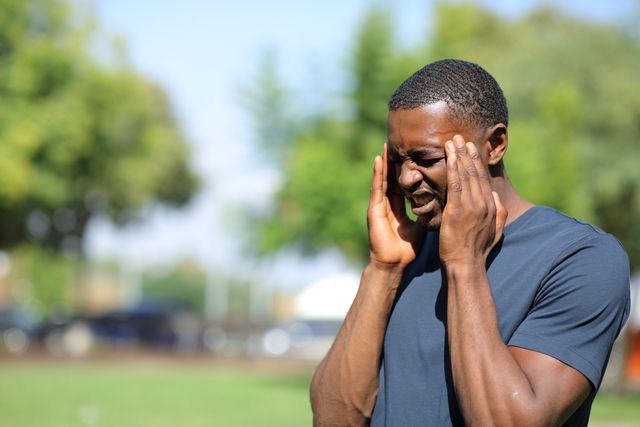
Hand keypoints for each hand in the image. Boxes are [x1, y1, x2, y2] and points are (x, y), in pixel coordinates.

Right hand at [367, 144, 425, 270]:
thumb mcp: (420, 226)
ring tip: (388, 143)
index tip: (418, 154)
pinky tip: (379, 159)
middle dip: (397, 161)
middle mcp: (388, 203)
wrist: (393, 264)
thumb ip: (427, 213)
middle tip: (401, 142)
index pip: (406, 183)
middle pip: (393, 177)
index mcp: (399, 206)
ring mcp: (379, 204)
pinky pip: (377, 187)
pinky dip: (378, 173)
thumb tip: (440, 203)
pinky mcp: (374, 209)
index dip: (411, 169)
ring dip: (386, 161)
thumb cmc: (406, 249)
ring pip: (384, 178)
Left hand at [439, 135, 506, 266]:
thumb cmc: (477, 252)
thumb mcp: (495, 232)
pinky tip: (449, 155)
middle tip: (460, 137)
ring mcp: (471, 206)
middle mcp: (484, 203)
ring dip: (459, 155)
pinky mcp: (457, 210)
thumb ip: (498, 214)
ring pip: (465, 174)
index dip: (476, 161)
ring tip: (453, 141)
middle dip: (468, 153)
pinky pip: (455, 184)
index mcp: (491, 207)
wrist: (466, 265)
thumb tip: (495, 197)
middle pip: (475, 172)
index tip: (471, 148)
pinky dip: (453, 167)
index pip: (483, 179)